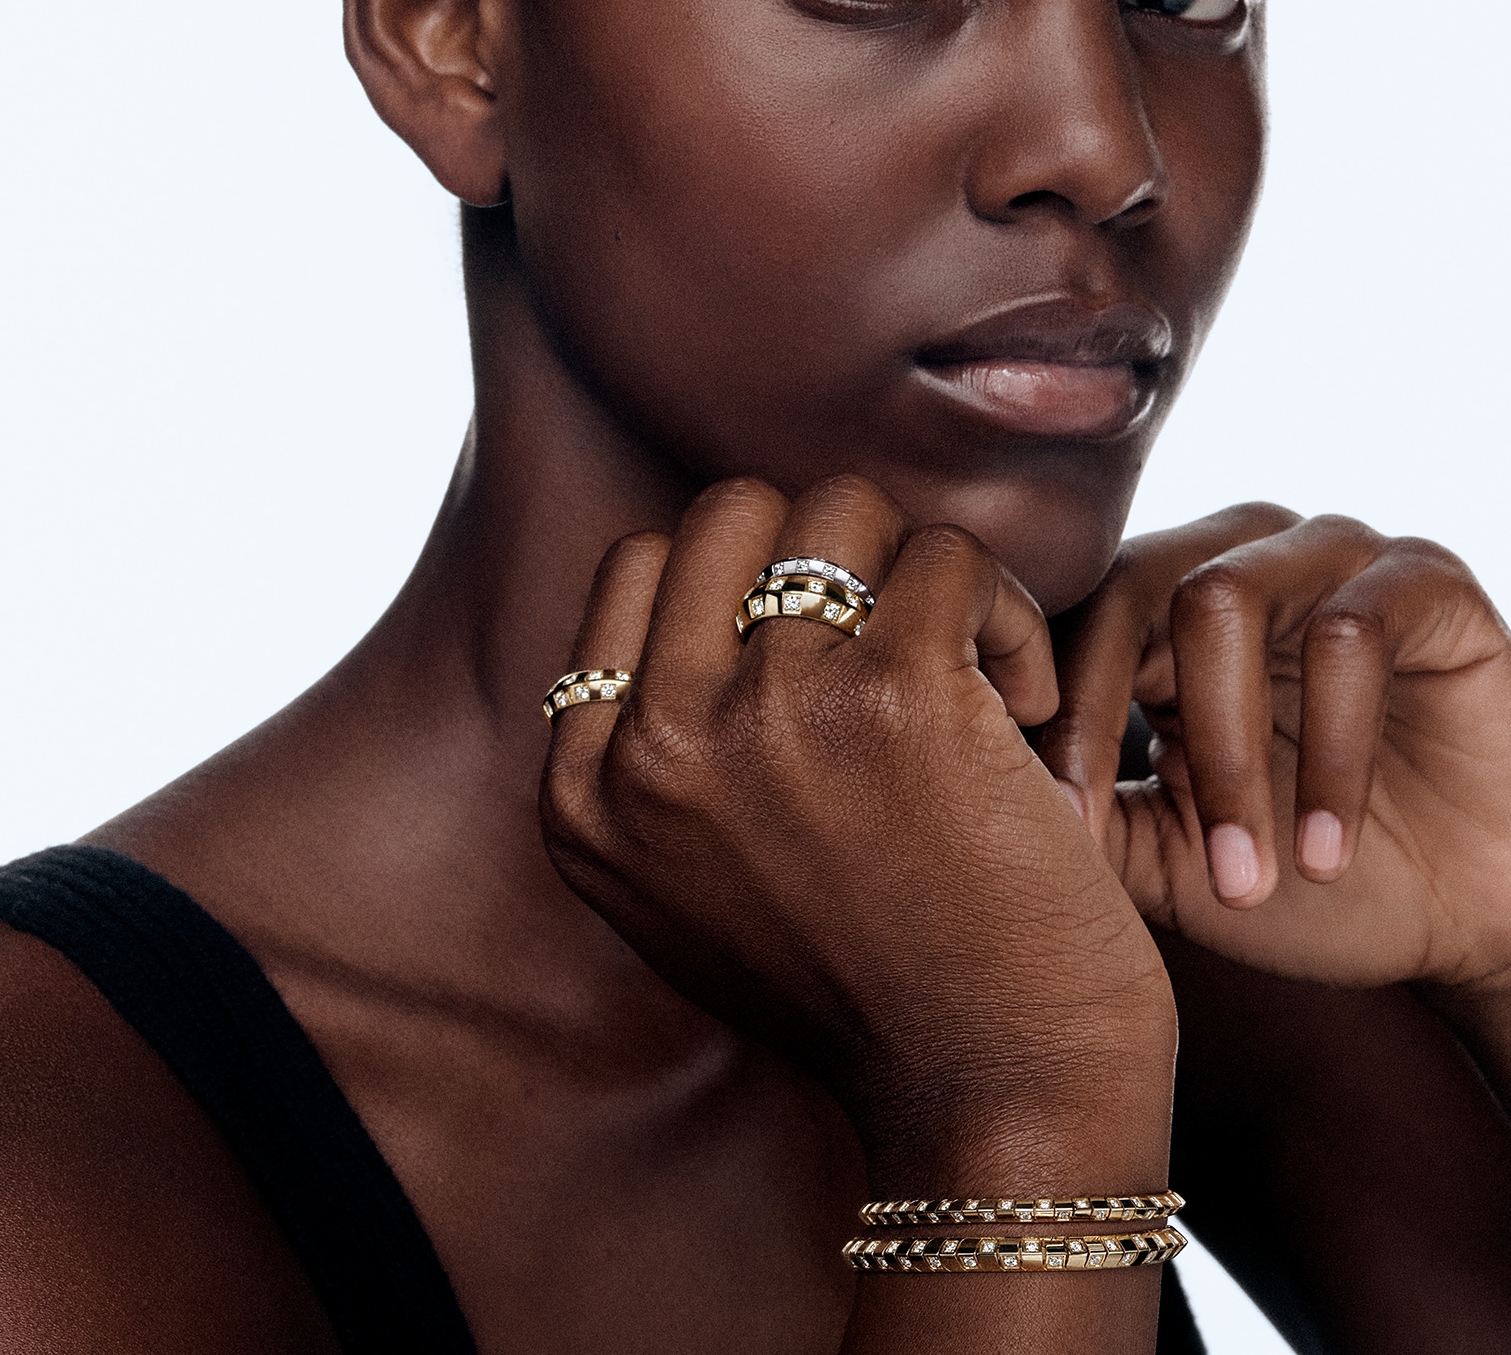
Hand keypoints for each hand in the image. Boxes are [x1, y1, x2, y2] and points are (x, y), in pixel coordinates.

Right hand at [541, 475, 1175, 1185]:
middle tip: (898, 633)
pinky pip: (947, 556)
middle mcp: (656, 746)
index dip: (741, 579)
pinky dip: (1005, 610)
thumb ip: (663, 757)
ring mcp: (769, 712)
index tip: (822, 646)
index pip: (636, 568)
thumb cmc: (866, 992)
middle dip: (830, 549)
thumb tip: (708, 596)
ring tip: (969, 662)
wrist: (992, 1105)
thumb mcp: (691, 888)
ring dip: (919, 565)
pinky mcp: (897, 696)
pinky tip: (1027, 699)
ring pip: (842, 508)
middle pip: (729, 512)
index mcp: (587, 794)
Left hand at [1040, 507, 1510, 994]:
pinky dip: (1330, 756)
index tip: (1034, 821)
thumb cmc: (1307, 886)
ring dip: (1227, 756)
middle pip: (1128, 586)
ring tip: (1247, 875)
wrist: (1466, 921)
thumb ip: (1087, 813)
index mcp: (1162, 611)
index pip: (1067, 616)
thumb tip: (970, 789)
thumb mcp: (1170, 859)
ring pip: (1225, 600)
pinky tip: (1326, 853)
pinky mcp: (1424, 579)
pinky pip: (1353, 632)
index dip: (1040, 710)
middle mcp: (1236, 559)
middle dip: (1104, 719)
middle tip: (1103, 837)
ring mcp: (1328, 557)